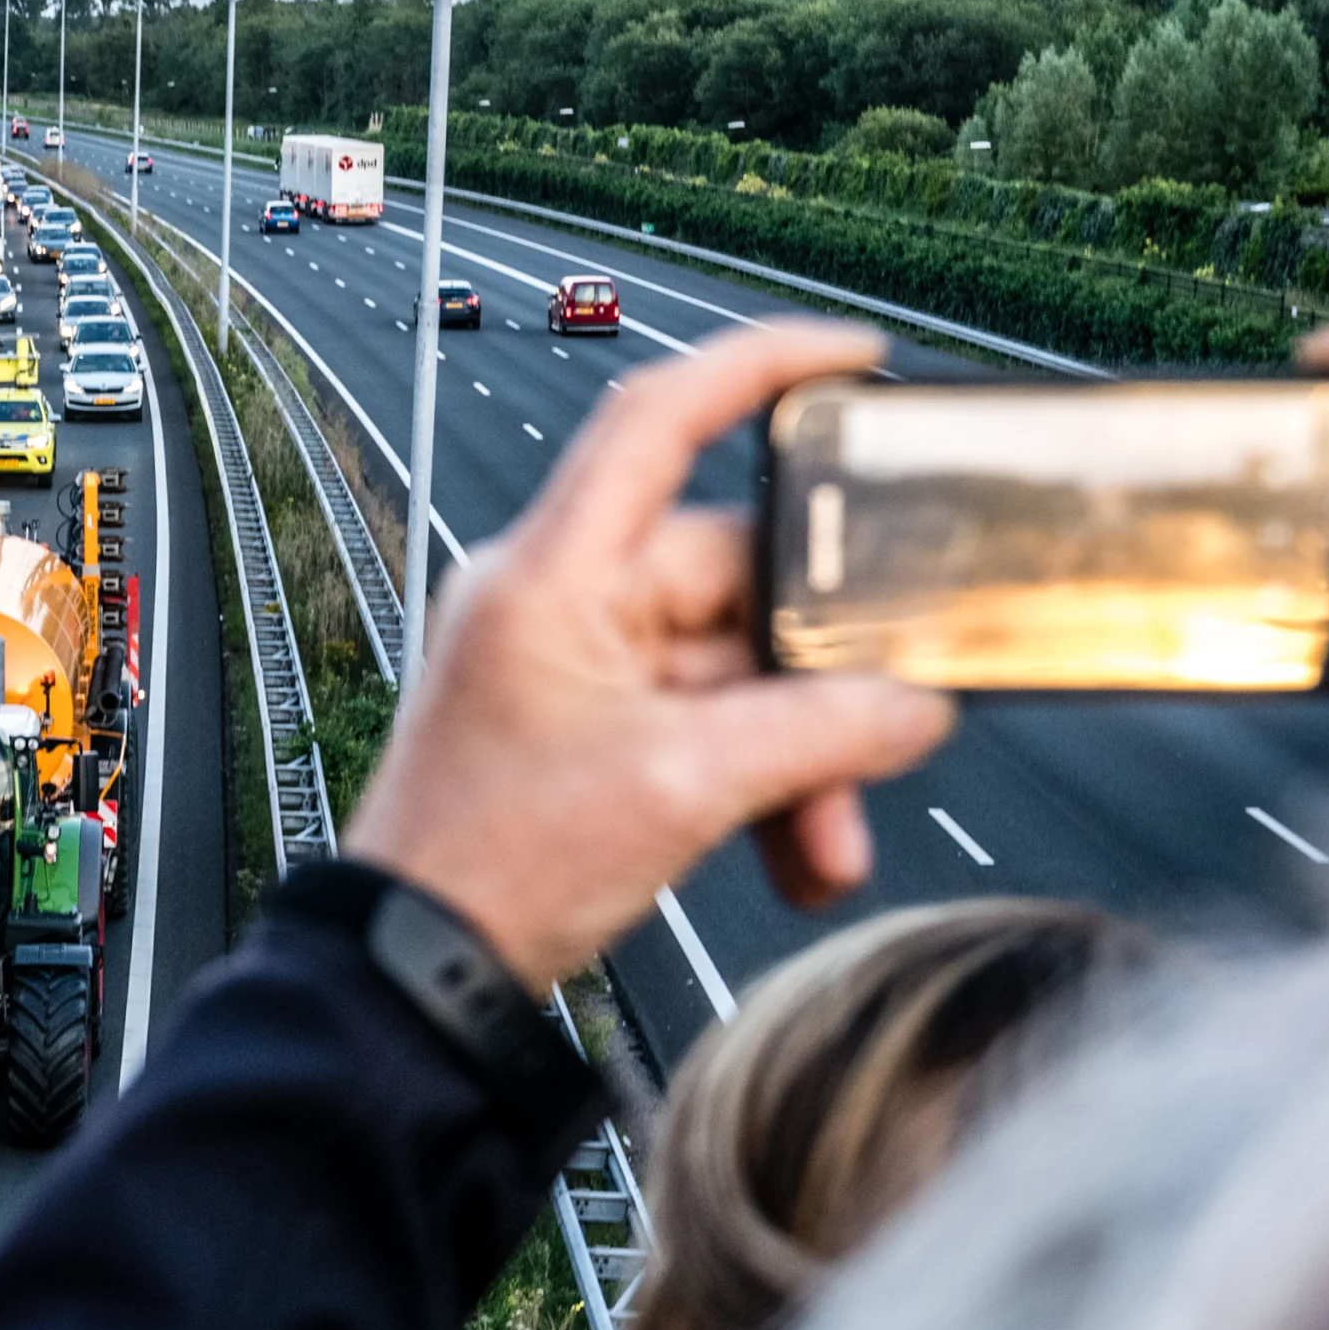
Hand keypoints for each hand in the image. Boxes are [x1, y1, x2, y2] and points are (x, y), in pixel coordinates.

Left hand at [345, 320, 955, 990]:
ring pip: (732, 673)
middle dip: (820, 681)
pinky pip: (702, 727)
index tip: (852, 359)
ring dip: (799, 758)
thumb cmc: (492, 867)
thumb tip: (912, 708)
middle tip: (883, 745)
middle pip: (733, 584)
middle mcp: (558, 602)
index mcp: (553, 575)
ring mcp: (570, 666)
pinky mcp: (585, 731)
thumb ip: (820, 735)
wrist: (416, 969)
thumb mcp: (684, 791)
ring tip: (828, 848)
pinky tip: (796, 856)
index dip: (758, 368)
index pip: (655, 419)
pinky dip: (757, 785)